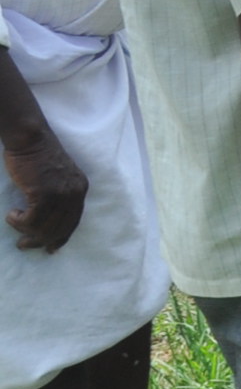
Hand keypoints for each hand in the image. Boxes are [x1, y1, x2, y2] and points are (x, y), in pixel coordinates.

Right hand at [2, 127, 86, 252]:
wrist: (30, 139)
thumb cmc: (37, 156)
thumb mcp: (56, 178)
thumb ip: (57, 196)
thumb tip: (47, 221)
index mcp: (80, 188)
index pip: (73, 221)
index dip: (61, 237)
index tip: (50, 249)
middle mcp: (75, 192)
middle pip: (59, 228)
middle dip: (41, 240)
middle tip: (23, 244)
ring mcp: (61, 193)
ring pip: (44, 226)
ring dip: (25, 230)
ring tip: (14, 223)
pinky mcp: (44, 193)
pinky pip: (31, 219)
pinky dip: (19, 221)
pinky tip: (12, 215)